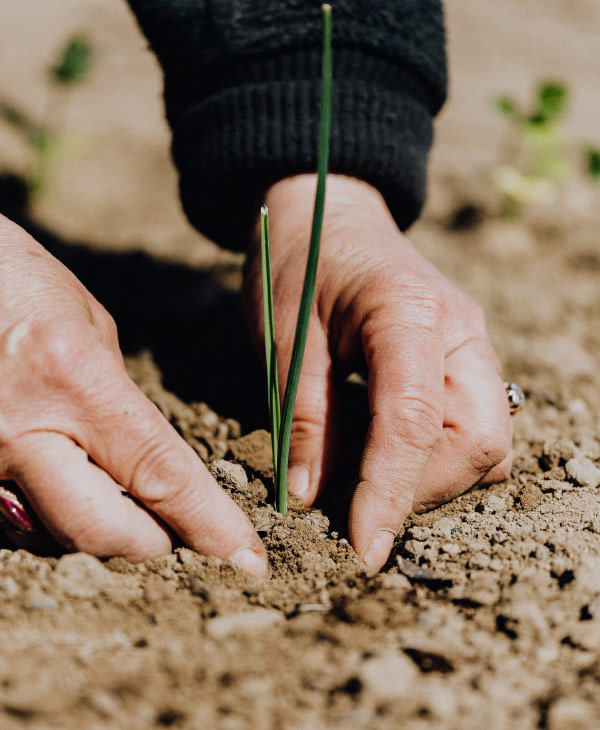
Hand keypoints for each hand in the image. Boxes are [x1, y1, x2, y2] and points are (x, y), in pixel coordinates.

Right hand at [0, 216, 265, 574]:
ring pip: (55, 533)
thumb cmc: (20, 282)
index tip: (247, 557)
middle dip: (152, 541)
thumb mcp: (92, 329)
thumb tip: (143, 462)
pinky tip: (69, 483)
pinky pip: (15, 517)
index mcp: (75, 380)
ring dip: (102, 529)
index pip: (160, 474)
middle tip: (177, 531)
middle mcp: (20, 430)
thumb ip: (120, 402)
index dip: (209, 523)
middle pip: (103, 530)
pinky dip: (53, 513)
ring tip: (125, 502)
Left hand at [243, 174, 511, 569]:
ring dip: (430, 479)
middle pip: (478, 442)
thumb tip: (312, 498)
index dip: (391, 494)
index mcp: (410, 311)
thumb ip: (305, 417)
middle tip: (357, 505)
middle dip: (421, 490)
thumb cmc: (297, 263)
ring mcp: (472, 345)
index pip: (415, 422)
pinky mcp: (464, 360)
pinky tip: (384, 454)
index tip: (365, 549)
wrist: (326, 214)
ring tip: (366, 480)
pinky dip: (434, 459)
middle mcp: (461, 330)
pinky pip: (472, 429)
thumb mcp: (285, 337)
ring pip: (485, 444)